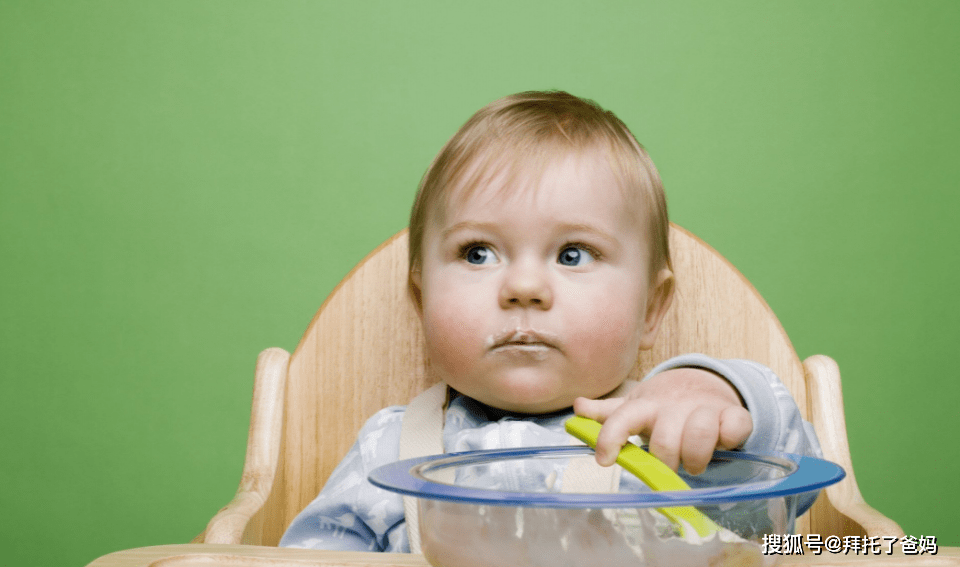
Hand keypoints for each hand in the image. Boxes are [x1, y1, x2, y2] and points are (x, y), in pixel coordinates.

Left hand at [573, 367, 752, 474]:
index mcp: (645, 407)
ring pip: (700, 434)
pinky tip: (724, 441)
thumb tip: (578, 407)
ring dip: (697, 457)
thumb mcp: (635, 408)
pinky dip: (730, 438)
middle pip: (665, 441)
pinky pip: (735, 427)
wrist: (702, 385)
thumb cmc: (664, 407)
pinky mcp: (733, 414)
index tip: (603, 461)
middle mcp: (673, 407)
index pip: (622, 418)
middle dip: (666, 461)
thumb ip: (609, 414)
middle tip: (669, 465)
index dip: (610, 438)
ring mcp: (704, 408)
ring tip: (694, 462)